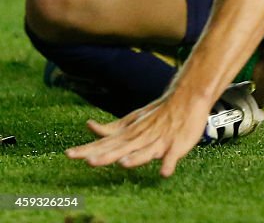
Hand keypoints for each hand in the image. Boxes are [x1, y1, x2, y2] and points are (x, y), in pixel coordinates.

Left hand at [65, 90, 209, 176]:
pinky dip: (168, 163)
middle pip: (120, 148)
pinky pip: (172, 156)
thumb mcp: (132, 121)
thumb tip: (89, 126)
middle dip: (106, 156)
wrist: (187, 98)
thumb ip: (111, 129)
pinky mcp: (176, 145)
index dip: (87, 149)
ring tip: (124, 164)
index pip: (104, 144)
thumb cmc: (157, 113)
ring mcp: (158, 141)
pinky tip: (164, 172)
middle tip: (89, 161)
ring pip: (145, 152)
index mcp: (129, 134)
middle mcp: (140, 137)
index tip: (68, 154)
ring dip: (135, 158)